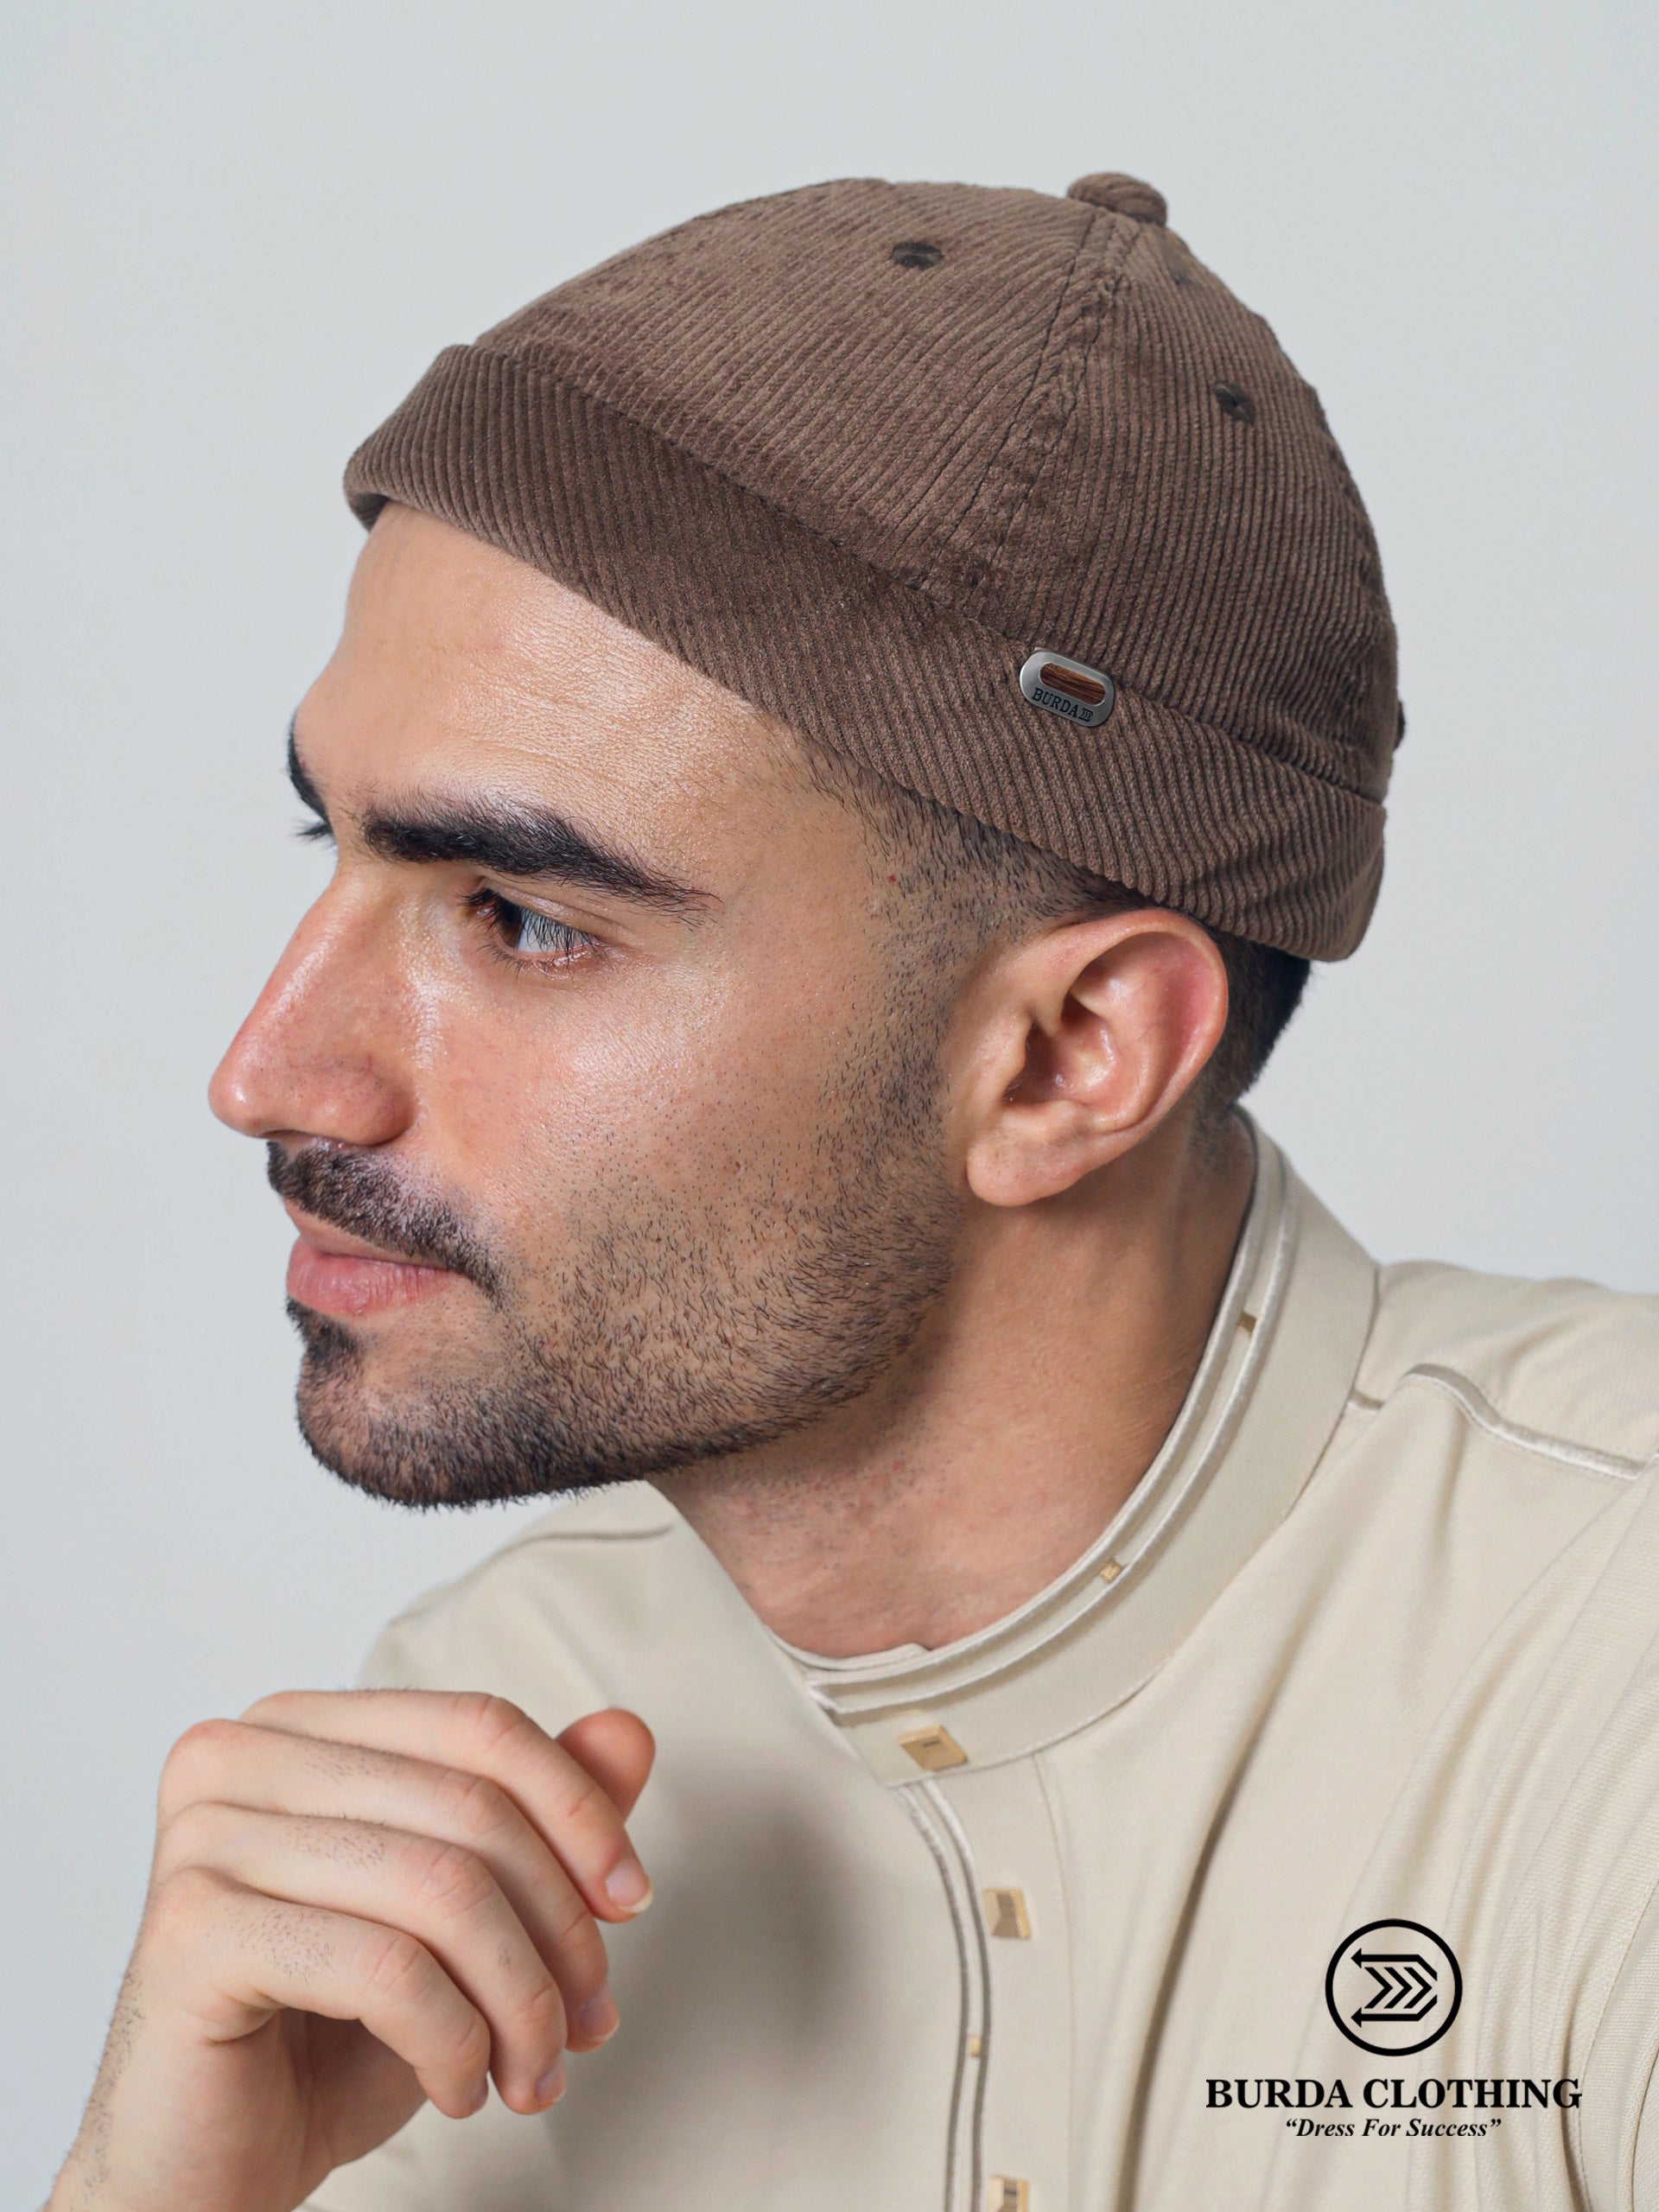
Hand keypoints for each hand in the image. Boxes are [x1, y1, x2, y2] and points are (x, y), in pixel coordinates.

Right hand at [49, 1690, 655, 2211]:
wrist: (199, 2175)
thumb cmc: (324, 2043)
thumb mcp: (454, 1924)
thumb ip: (534, 1821)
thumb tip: (627, 1732)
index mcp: (298, 1726)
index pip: (480, 1727)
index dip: (579, 1811)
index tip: (631, 1902)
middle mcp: (239, 1755)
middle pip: (472, 1808)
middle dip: (561, 1928)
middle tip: (590, 2025)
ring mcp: (207, 1837)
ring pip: (443, 1889)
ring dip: (521, 2001)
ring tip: (532, 2075)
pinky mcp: (195, 1931)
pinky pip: (388, 1969)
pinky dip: (453, 2040)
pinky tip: (458, 2088)